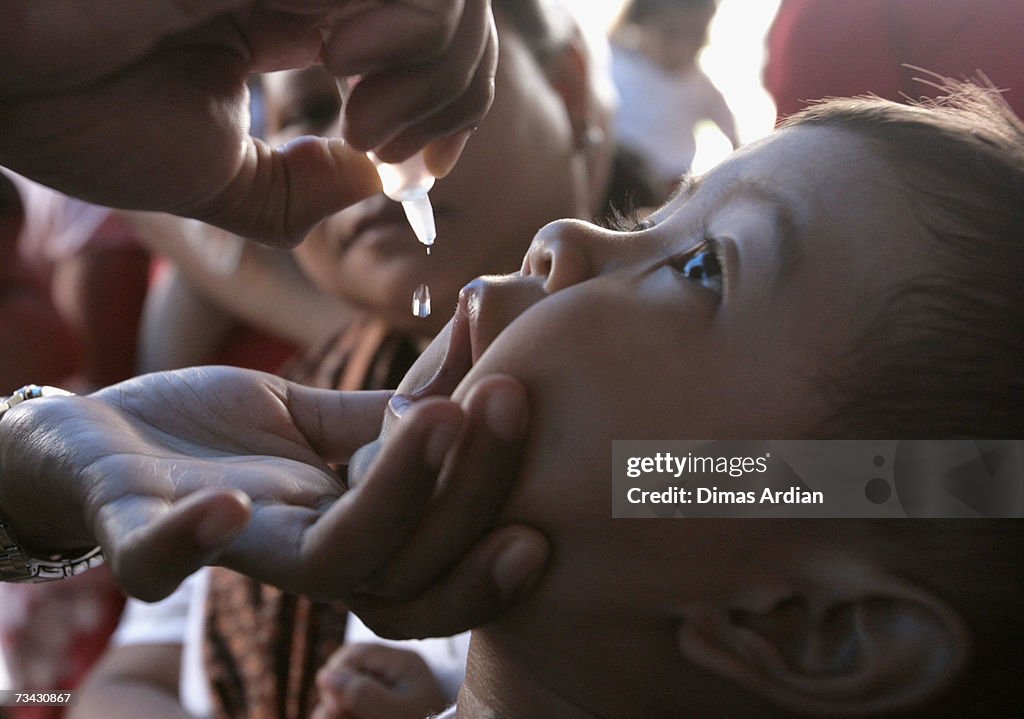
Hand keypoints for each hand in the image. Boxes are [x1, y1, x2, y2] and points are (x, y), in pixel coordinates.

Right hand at [0, 1, 495, 245]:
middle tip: (394, 151)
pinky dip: (415, 28)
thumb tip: (375, 185)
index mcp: (297, 20)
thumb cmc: (85, 114)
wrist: (4, 71)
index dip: (451, 104)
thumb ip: (297, 186)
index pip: (427, 43)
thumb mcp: (213, 175)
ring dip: (441, 69)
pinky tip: (344, 68)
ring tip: (368, 124)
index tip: (423, 168)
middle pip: (461, 13)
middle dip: (458, 94)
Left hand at [0, 367, 547, 627]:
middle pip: (409, 564)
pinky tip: (235, 506)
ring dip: (391, 497)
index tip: (555, 473)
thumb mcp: (319, 415)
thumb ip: (392, 413)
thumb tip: (485, 349)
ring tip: (438, 414)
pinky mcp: (138, 528)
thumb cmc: (218, 432)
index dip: (497, 534)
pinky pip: (159, 559)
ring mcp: (227, 550)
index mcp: (352, 529)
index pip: (441, 556)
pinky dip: (193, 544)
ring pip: (328, 564)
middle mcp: (304, 555)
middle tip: (510, 399)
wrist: (99, 435)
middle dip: (471, 492)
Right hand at [312, 643, 448, 718]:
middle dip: (334, 692)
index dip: (336, 675)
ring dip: (335, 706)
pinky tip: (345, 717)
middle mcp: (394, 670)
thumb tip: (325, 675)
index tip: (334, 704)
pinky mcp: (382, 703)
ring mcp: (388, 687)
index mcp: (403, 662)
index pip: (355, 653)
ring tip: (340, 718)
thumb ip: (363, 694)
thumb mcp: (396, 713)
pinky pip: (353, 702)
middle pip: (346, 669)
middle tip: (337, 714)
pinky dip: (344, 711)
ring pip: (345, 687)